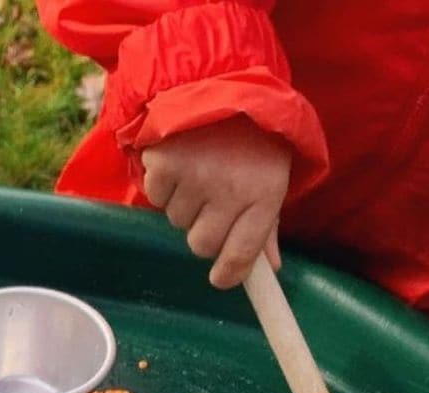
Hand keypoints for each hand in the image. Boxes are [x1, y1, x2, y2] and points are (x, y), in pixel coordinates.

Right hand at [142, 116, 291, 288]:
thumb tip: (270, 269)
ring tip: (199, 169)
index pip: (240, 256)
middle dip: (204, 231)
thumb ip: (267, 226)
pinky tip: (181, 160)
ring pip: (177, 221)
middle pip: (202, 245)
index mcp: (263, 195)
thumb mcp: (271, 176)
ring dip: (184, 204)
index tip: (221, 278)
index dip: (228, 274)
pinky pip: (157, 197)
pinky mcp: (164, 163)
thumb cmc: (252, 136)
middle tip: (212, 202)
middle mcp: (229, 189)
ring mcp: (194, 176)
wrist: (221, 78)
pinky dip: (164, 185)